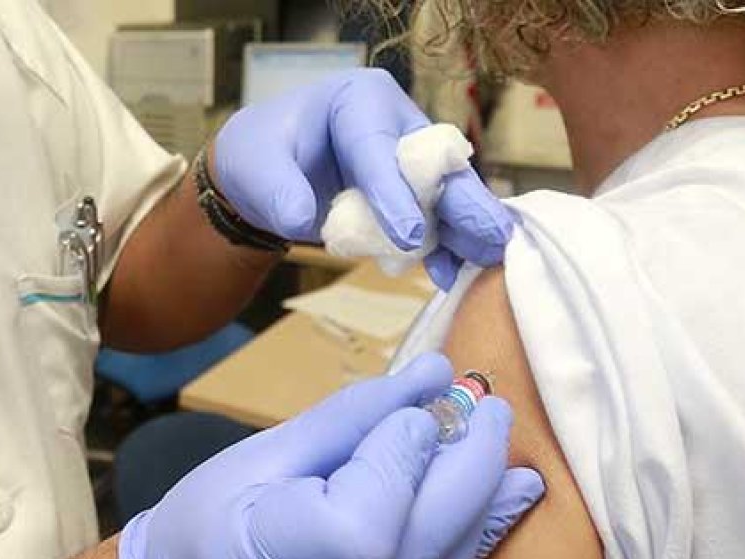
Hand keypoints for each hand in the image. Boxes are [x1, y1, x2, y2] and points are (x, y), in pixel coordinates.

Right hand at [119, 353, 545, 558]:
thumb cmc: (207, 522)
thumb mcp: (262, 454)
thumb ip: (353, 416)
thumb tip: (435, 375)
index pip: (366, 524)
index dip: (402, 459)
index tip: (412, 412)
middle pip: (428, 544)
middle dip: (473, 464)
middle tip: (488, 409)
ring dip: (484, 496)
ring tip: (490, 438)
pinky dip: (472, 533)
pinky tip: (492, 492)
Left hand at [213, 68, 516, 289]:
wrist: (269, 175)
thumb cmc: (264, 158)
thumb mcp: (255, 168)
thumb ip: (277, 191)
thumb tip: (304, 219)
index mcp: (359, 99)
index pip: (378, 146)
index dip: (395, 192)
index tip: (408, 234)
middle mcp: (398, 122)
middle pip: (434, 164)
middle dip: (461, 202)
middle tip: (488, 236)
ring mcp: (414, 158)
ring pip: (448, 192)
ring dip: (468, 228)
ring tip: (489, 259)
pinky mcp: (417, 192)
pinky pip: (439, 218)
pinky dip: (448, 247)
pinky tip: (452, 274)